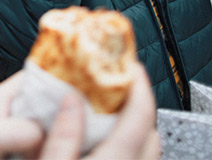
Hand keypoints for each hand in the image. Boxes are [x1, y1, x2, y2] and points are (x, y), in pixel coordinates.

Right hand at [39, 63, 160, 159]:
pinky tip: (103, 147)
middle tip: (114, 87)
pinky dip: (129, 149)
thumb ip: (62, 137)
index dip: (139, 81)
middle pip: (149, 128)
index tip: (128, 63)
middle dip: (136, 103)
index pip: (142, 112)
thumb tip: (70, 98)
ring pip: (147, 149)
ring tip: (108, 115)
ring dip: (134, 129)